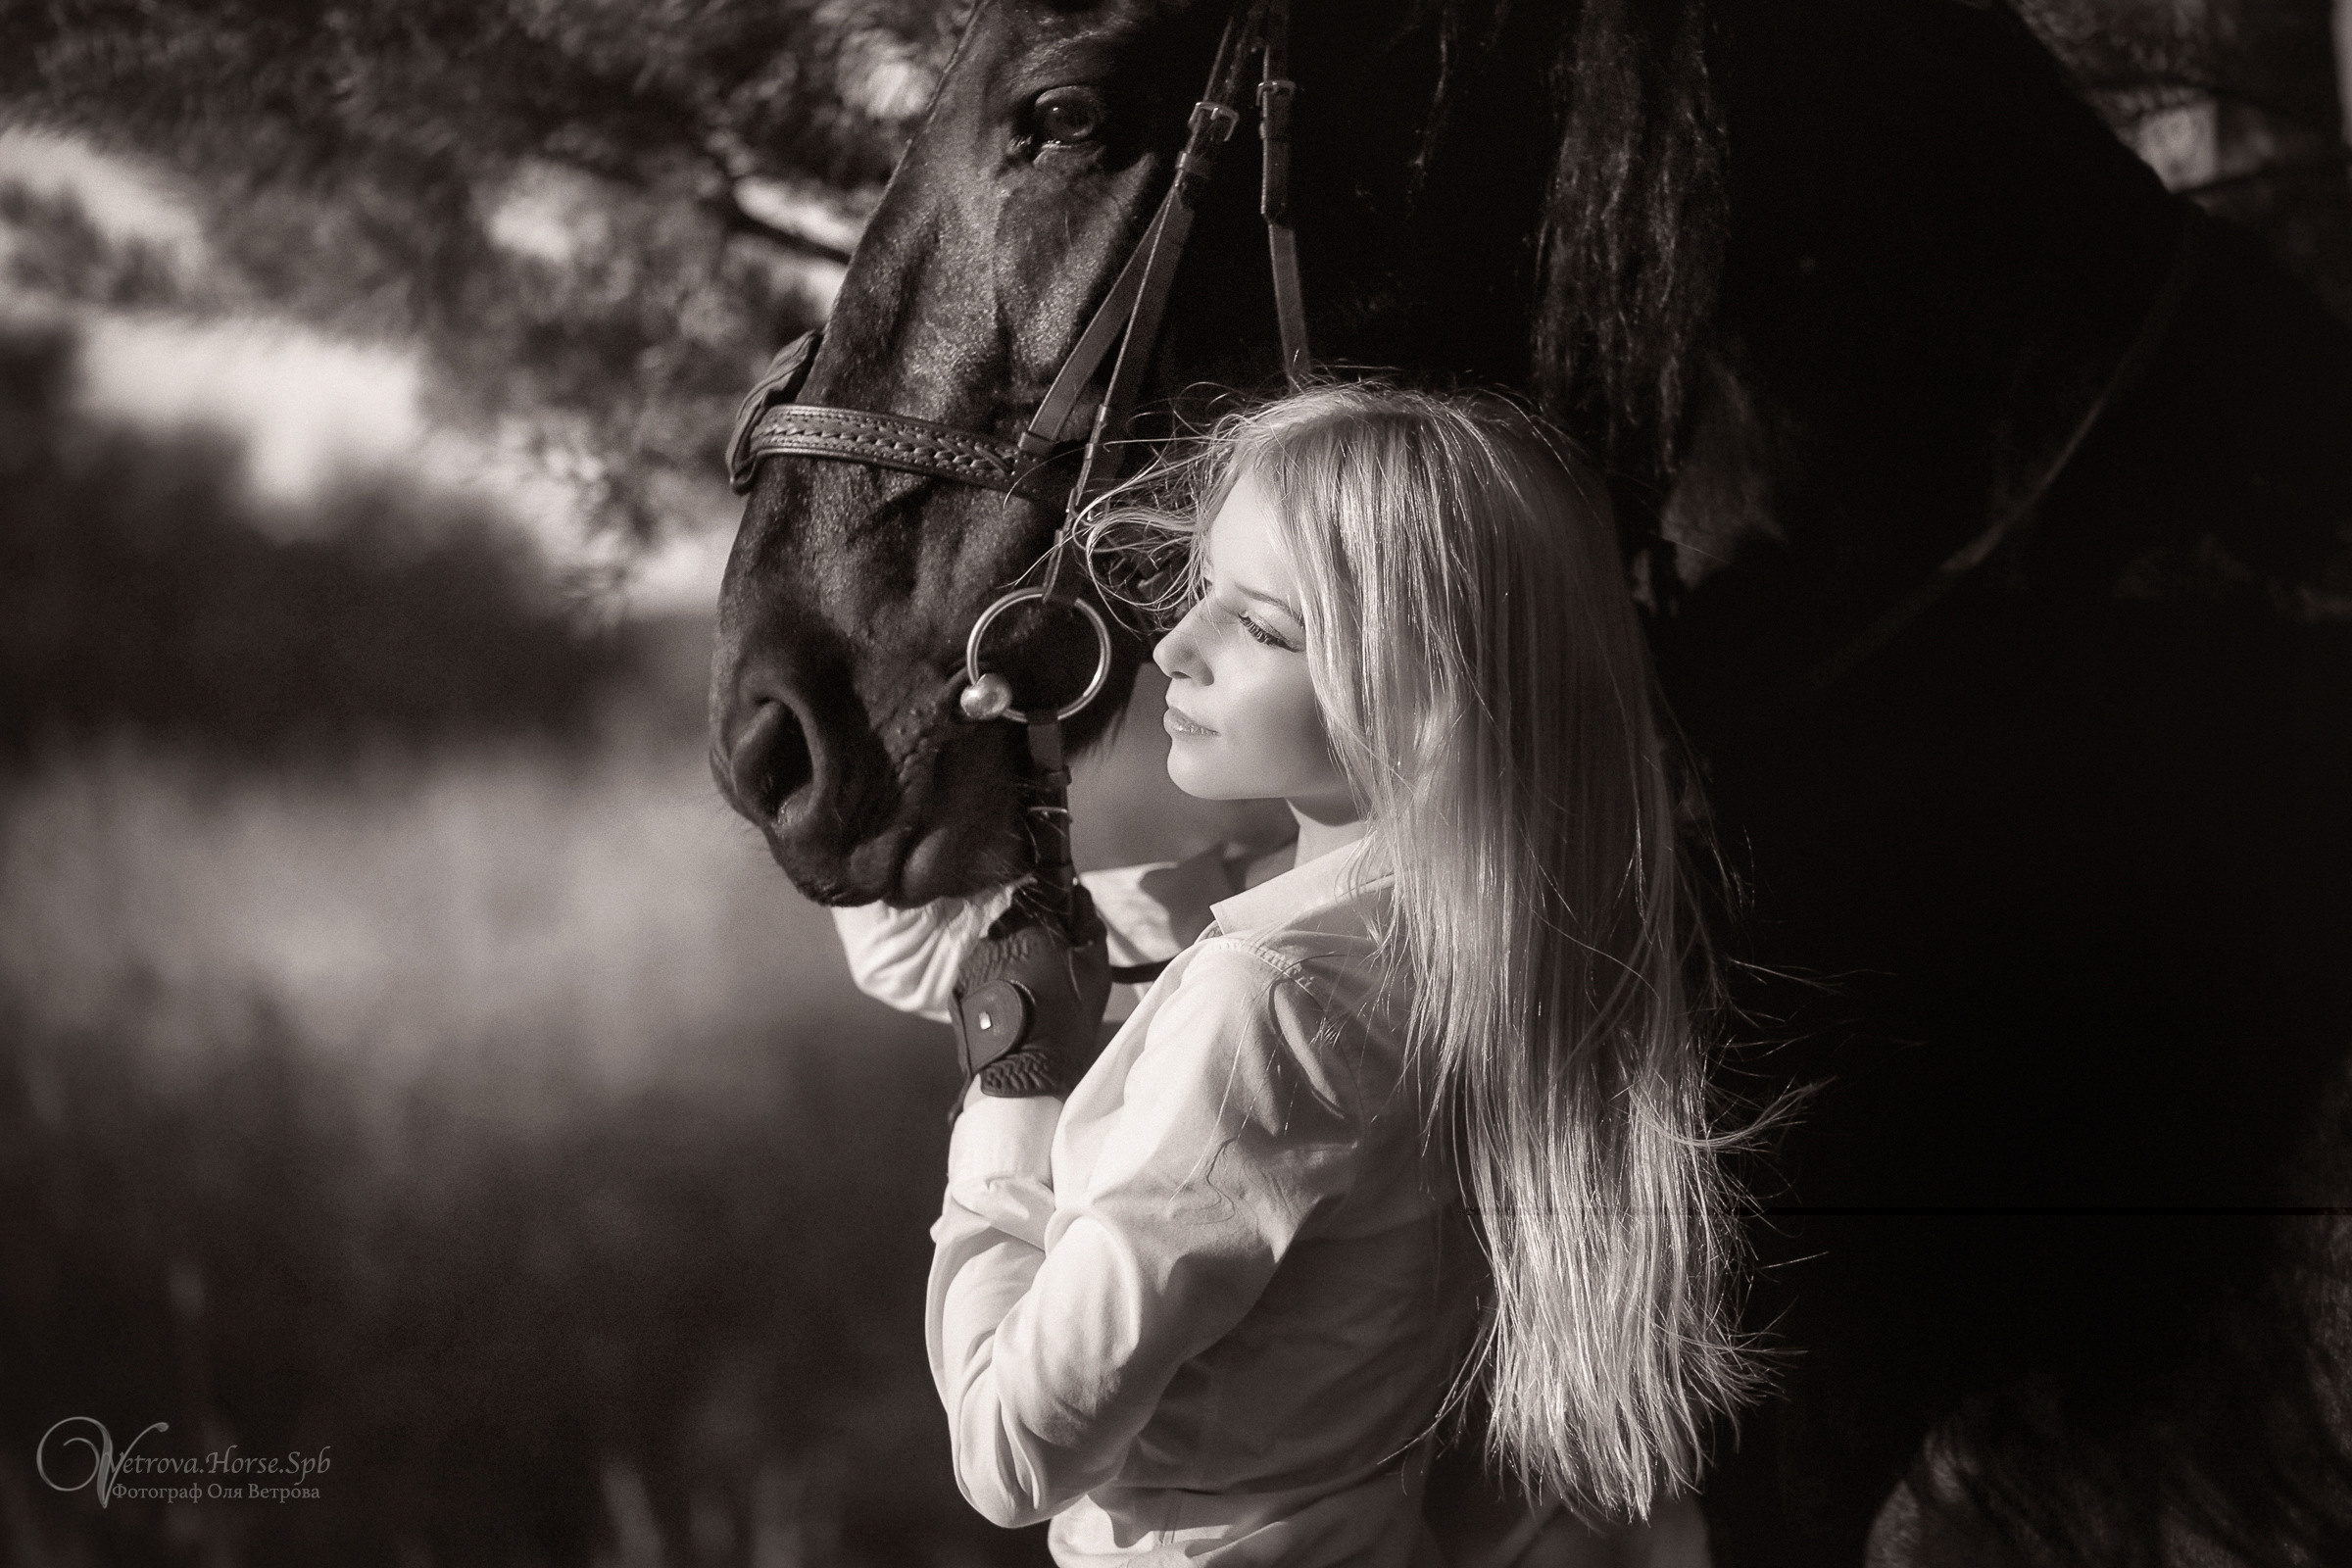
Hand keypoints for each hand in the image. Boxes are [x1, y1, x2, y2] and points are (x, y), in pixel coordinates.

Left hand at [951, 881, 1112, 1098]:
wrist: (1021, 1073)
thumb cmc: (1064, 1023)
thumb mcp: (1094, 973)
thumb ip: (1089, 927)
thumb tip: (1081, 894)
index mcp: (1029, 928)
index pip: (1039, 900)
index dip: (1054, 915)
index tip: (1064, 932)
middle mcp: (994, 938)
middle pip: (1015, 923)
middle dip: (1031, 938)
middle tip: (1050, 969)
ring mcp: (971, 963)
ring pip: (997, 948)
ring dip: (1011, 959)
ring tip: (1030, 993)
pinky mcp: (958, 987)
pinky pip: (981, 972)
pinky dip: (995, 981)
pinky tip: (1011, 1005)